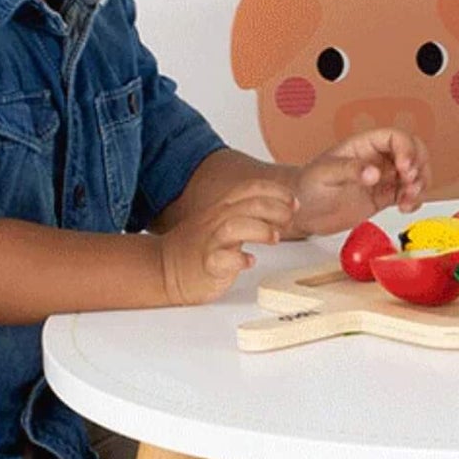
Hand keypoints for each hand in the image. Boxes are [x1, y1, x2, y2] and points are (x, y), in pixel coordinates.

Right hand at [155, 180, 295, 304]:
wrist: (164, 269)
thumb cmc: (200, 247)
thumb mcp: (224, 221)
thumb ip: (249, 212)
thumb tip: (282, 209)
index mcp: (223, 208)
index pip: (250, 189)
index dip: (275, 191)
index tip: (294, 201)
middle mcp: (217, 221)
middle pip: (248, 205)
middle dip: (275, 208)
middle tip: (290, 219)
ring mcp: (211, 242)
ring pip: (235, 227)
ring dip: (259, 230)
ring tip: (274, 238)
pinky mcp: (207, 265)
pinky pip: (221, 259)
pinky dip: (238, 259)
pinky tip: (250, 261)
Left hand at [293, 128, 430, 235]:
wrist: (303, 212)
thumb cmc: (308, 187)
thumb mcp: (325, 175)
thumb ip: (349, 170)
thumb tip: (374, 172)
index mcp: (363, 146)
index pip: (394, 137)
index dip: (406, 149)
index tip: (404, 167)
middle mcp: (376, 159)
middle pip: (413, 151)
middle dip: (419, 165)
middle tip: (410, 182)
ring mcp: (382, 178)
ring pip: (415, 173)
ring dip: (420, 184)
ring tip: (408, 199)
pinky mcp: (384, 196)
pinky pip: (408, 194)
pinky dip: (415, 200)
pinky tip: (406, 207)